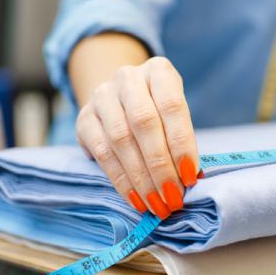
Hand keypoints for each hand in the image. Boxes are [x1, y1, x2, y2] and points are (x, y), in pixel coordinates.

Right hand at [76, 57, 199, 218]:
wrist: (118, 99)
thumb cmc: (157, 111)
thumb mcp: (174, 115)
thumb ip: (180, 140)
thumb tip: (191, 179)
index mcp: (158, 70)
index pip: (172, 106)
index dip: (182, 144)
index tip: (191, 177)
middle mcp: (127, 77)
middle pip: (144, 123)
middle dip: (160, 166)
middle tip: (173, 197)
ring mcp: (102, 96)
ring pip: (121, 139)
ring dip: (140, 177)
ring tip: (156, 203)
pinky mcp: (84, 118)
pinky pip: (102, 152)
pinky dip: (120, 179)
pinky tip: (135, 198)